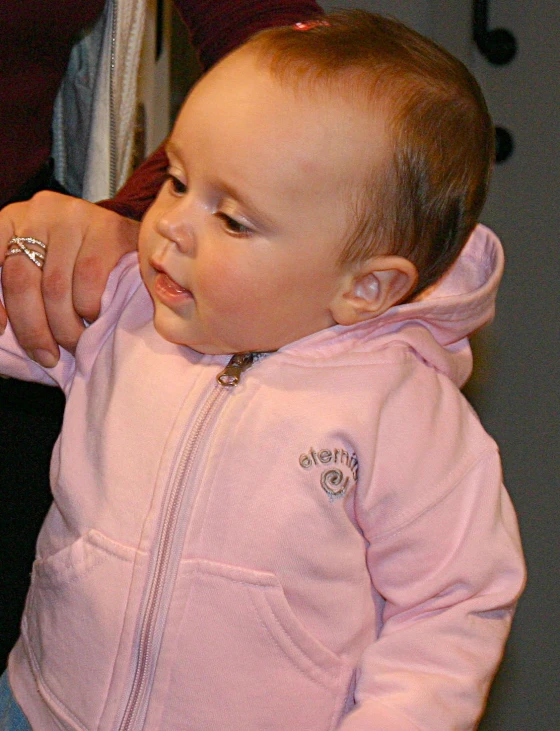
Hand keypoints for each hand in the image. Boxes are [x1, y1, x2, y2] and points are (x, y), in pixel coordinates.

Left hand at [0, 191, 139, 364]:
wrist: (144, 242)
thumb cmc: (80, 264)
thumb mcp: (42, 267)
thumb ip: (22, 291)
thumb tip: (3, 333)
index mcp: (11, 220)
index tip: (0, 332)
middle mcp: (40, 211)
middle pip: (21, 279)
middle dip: (32, 328)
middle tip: (46, 356)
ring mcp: (76, 216)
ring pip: (55, 286)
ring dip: (64, 327)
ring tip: (73, 344)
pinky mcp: (109, 229)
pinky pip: (89, 279)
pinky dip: (88, 308)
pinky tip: (93, 318)